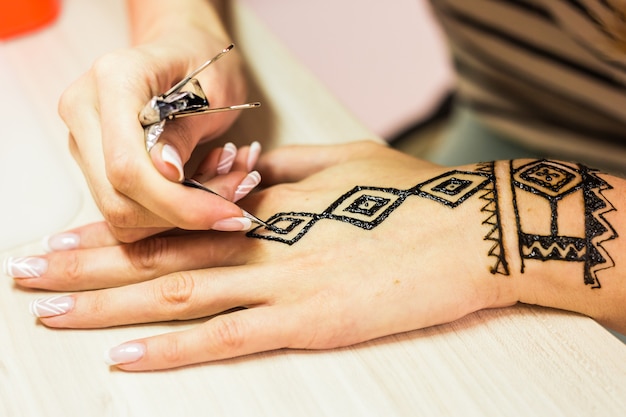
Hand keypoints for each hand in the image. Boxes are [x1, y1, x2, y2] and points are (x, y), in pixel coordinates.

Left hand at [9, 142, 518, 370]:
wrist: (471, 228)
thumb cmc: (412, 194)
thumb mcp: (344, 164)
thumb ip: (287, 171)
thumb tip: (245, 176)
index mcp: (269, 204)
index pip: (176, 219)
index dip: (117, 231)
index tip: (67, 237)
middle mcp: (261, 243)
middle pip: (158, 255)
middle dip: (87, 266)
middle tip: (29, 273)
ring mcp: (281, 283)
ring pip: (177, 294)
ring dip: (108, 305)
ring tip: (52, 311)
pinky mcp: (308, 322)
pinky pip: (226, 339)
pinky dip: (173, 350)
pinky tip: (126, 357)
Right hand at [58, 1, 250, 241]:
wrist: (183, 50)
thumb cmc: (204, 63)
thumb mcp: (215, 89)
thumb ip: (186, 129)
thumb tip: (167, 173)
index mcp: (114, 80)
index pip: (128, 166)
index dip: (178, 202)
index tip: (229, 213)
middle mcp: (85, 110)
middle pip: (118, 197)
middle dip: (183, 213)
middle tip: (235, 205)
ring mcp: (82, 139)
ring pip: (121, 212)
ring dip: (179, 215)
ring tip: (224, 184)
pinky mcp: (92, 163)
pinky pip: (127, 209)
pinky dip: (168, 212)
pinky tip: (199, 187)